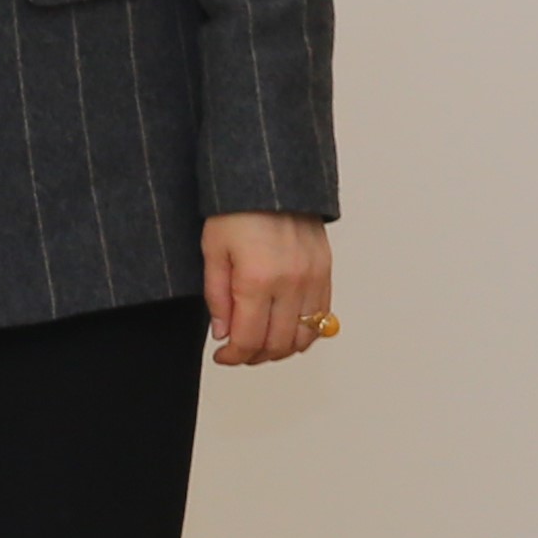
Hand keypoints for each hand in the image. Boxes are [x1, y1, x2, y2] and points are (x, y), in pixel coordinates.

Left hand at [203, 211, 336, 365]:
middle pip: (278, 343)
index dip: (233, 356)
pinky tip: (284, 330)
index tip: (221, 357)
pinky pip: (322, 318)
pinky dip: (305, 333)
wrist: (270, 180)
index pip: (248, 338)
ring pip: (304, 336)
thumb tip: (223, 334)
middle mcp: (291, 283)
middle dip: (254, 356)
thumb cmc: (234, 210)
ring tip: (259, 345)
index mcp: (257, 279)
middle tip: (237, 353)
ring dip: (281, 349)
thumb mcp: (212, 250)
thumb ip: (217, 296)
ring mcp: (313, 280)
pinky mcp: (326, 273)